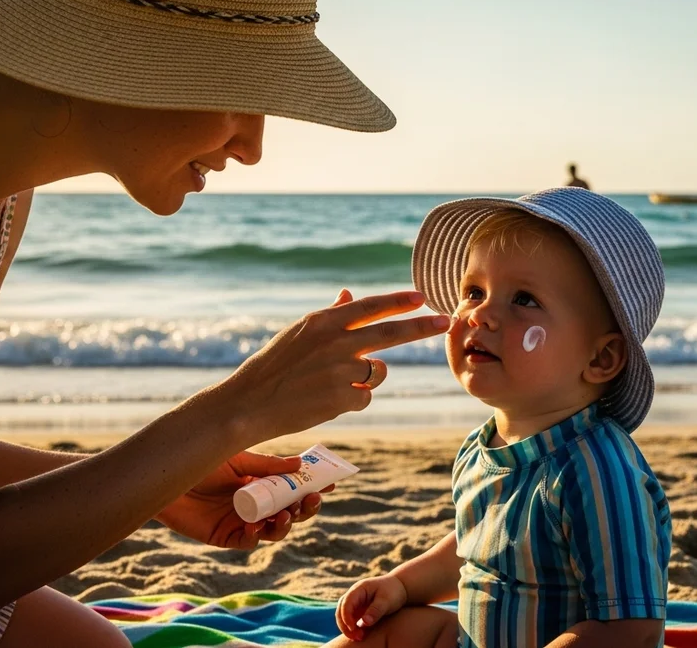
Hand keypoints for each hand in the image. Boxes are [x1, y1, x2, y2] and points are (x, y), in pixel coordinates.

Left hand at [154, 450, 330, 548]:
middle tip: (313, 500)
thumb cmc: (199, 462)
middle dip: (305, 508)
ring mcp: (242, 520)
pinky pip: (248, 541)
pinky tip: (258, 526)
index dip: (313, 486)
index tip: (332, 482)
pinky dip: (257, 536)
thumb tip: (300, 464)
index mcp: (261, 481)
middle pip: (290, 511)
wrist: (166, 475)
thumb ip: (266, 465)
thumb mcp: (237, 459)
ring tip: (286, 515)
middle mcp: (255, 502)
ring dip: (286, 524)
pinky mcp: (225, 536)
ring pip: (274, 530)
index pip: (293, 486)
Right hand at [222, 289, 448, 441]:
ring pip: (378, 371)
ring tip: (333, 383)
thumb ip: (329, 316)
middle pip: (392, 333)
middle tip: (446, 321)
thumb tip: (348, 294)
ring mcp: (342, 370)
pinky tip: (326, 400)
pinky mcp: (344, 397)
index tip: (421, 297)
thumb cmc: (274, 366)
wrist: (250, 403)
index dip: (398, 301)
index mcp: (324, 321)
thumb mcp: (298, 333)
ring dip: (367, 377)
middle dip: (422, 327)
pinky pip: (365, 396)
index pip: (371, 307)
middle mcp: (336, 342)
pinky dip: (352, 400)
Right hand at [335, 574, 407, 640]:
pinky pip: (351, 621)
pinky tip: (361, 636)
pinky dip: (353, 629)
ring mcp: (355, 603)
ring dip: (348, 628)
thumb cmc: (394, 592)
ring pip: (343, 617)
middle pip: (341, 610)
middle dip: (345, 625)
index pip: (346, 603)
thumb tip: (364, 623)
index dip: (347, 616)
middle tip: (355, 637)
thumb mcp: (386, 601)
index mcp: (359, 589)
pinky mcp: (359, 611)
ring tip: (358, 638)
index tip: (353, 629)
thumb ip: (375, 611)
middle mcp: (354, 595)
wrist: (400, 588)